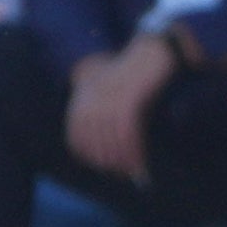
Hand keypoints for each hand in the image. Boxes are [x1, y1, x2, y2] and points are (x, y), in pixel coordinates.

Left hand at [63, 31, 179, 182]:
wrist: (150, 52)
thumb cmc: (132, 78)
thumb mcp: (108, 95)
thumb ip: (100, 118)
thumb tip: (105, 153)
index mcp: (81, 99)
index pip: (76, 140)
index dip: (91, 158)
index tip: (105, 169)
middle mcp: (91, 100)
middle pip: (95, 144)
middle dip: (110, 164)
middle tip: (123, 174)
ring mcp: (109, 100)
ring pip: (112, 142)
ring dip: (124, 161)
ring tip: (134, 172)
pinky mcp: (128, 99)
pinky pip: (128, 134)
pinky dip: (134, 151)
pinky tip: (140, 161)